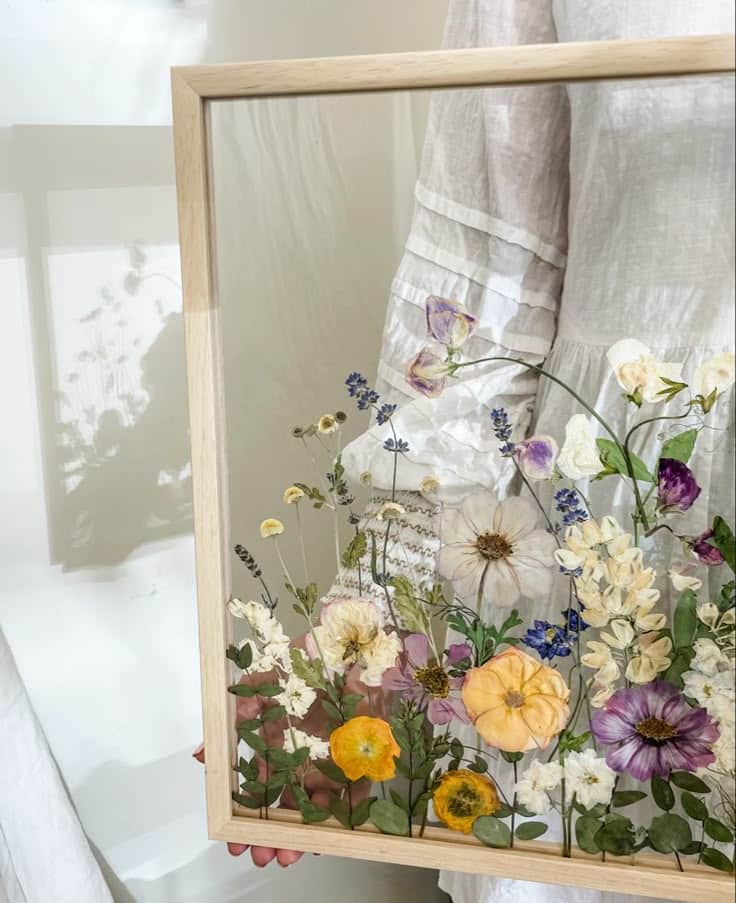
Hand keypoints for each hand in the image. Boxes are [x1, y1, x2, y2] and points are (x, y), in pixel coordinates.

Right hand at [194, 635, 389, 867]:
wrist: (357, 645)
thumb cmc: (312, 660)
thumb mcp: (269, 680)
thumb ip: (240, 709)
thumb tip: (204, 751)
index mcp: (279, 740)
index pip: (259, 785)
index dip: (246, 814)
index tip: (233, 841)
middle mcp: (304, 755)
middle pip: (285, 804)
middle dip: (271, 834)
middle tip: (262, 856)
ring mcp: (333, 761)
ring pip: (315, 808)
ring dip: (300, 834)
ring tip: (289, 854)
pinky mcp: (363, 762)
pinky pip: (353, 798)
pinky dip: (339, 820)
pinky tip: (324, 836)